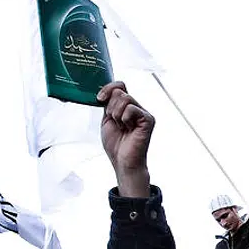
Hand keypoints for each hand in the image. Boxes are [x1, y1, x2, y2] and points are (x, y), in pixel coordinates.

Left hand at [97, 81, 153, 197]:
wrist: (123, 162)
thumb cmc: (116, 145)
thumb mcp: (107, 120)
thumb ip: (108, 104)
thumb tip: (105, 90)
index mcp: (127, 106)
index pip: (119, 86)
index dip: (108, 88)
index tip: (99, 99)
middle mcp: (137, 107)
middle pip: (120, 92)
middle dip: (110, 107)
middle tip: (114, 122)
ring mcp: (144, 113)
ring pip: (125, 98)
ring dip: (116, 114)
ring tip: (121, 127)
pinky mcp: (148, 120)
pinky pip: (131, 109)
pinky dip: (124, 118)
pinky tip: (128, 128)